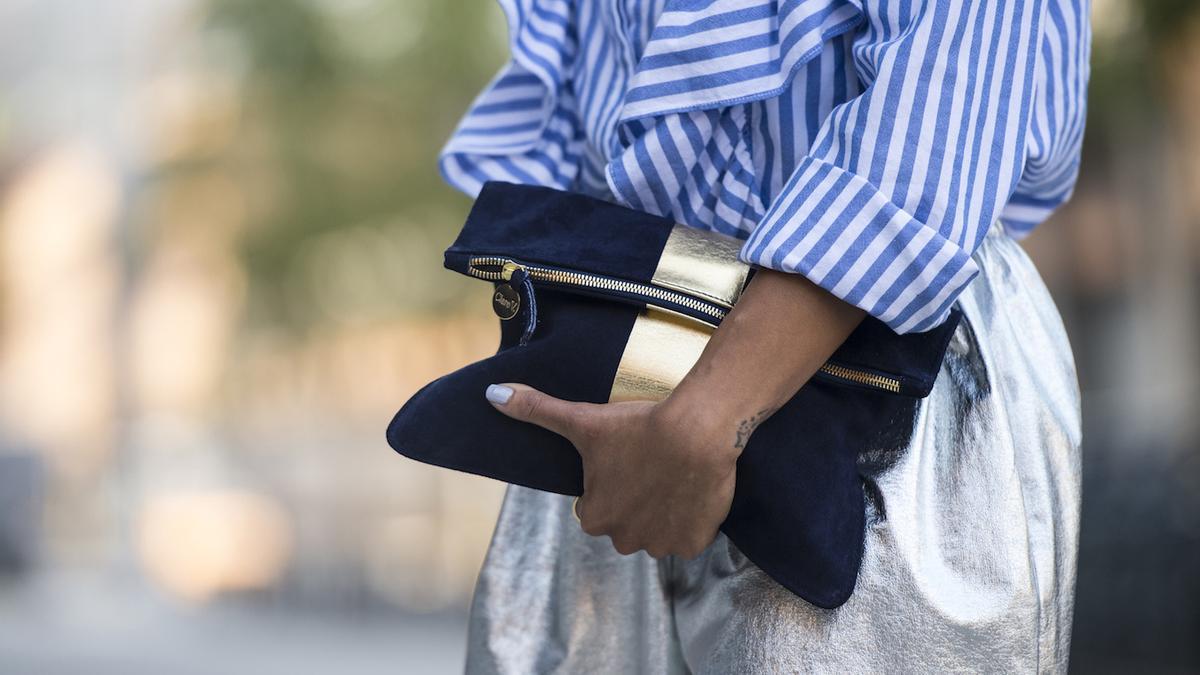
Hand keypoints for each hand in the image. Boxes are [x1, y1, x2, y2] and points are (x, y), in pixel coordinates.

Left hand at [485, 383, 739, 558]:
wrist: (696, 432)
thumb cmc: (637, 427)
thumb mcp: (583, 419)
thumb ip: (536, 410)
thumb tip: (492, 394)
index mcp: (593, 518)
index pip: (596, 507)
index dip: (611, 483)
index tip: (626, 461)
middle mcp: (624, 540)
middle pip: (626, 523)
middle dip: (636, 502)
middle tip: (650, 467)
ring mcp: (661, 544)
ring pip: (658, 532)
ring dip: (663, 513)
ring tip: (673, 477)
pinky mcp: (693, 543)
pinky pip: (688, 538)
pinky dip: (691, 521)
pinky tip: (692, 493)